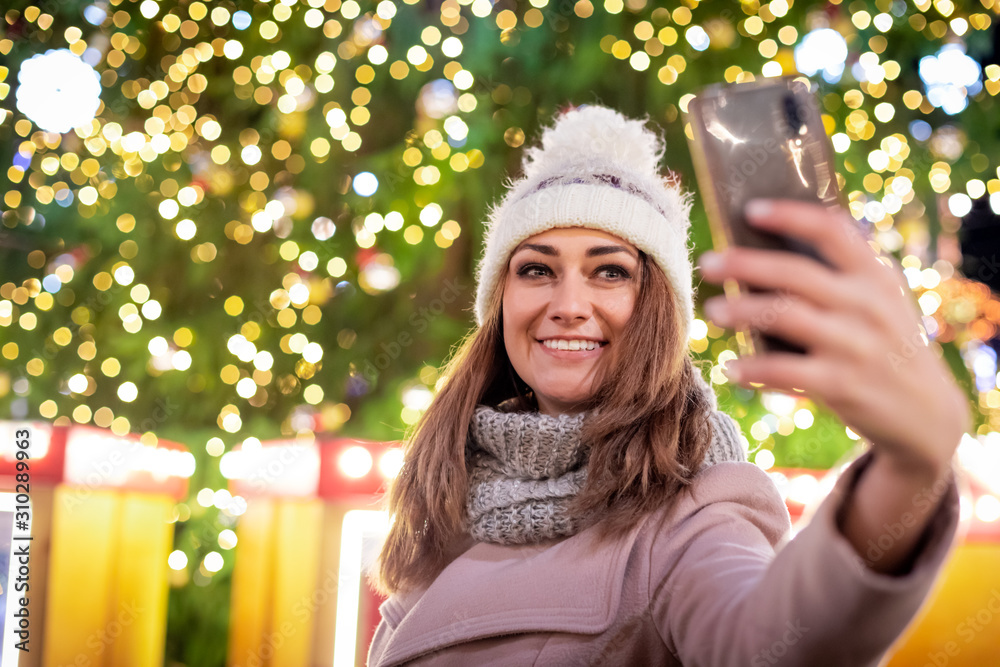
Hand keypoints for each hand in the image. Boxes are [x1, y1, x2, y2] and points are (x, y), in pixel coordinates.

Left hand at [697, 199, 970, 477]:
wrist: (925, 414)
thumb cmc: (884, 346)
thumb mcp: (878, 304)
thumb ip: (839, 279)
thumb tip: (765, 250)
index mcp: (875, 277)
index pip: (833, 230)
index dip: (790, 214)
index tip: (750, 208)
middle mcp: (867, 305)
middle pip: (796, 273)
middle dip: (745, 264)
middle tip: (707, 263)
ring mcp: (855, 345)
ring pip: (785, 316)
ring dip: (741, 311)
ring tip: (711, 312)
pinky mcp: (841, 385)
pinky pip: (784, 371)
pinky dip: (752, 369)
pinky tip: (729, 368)